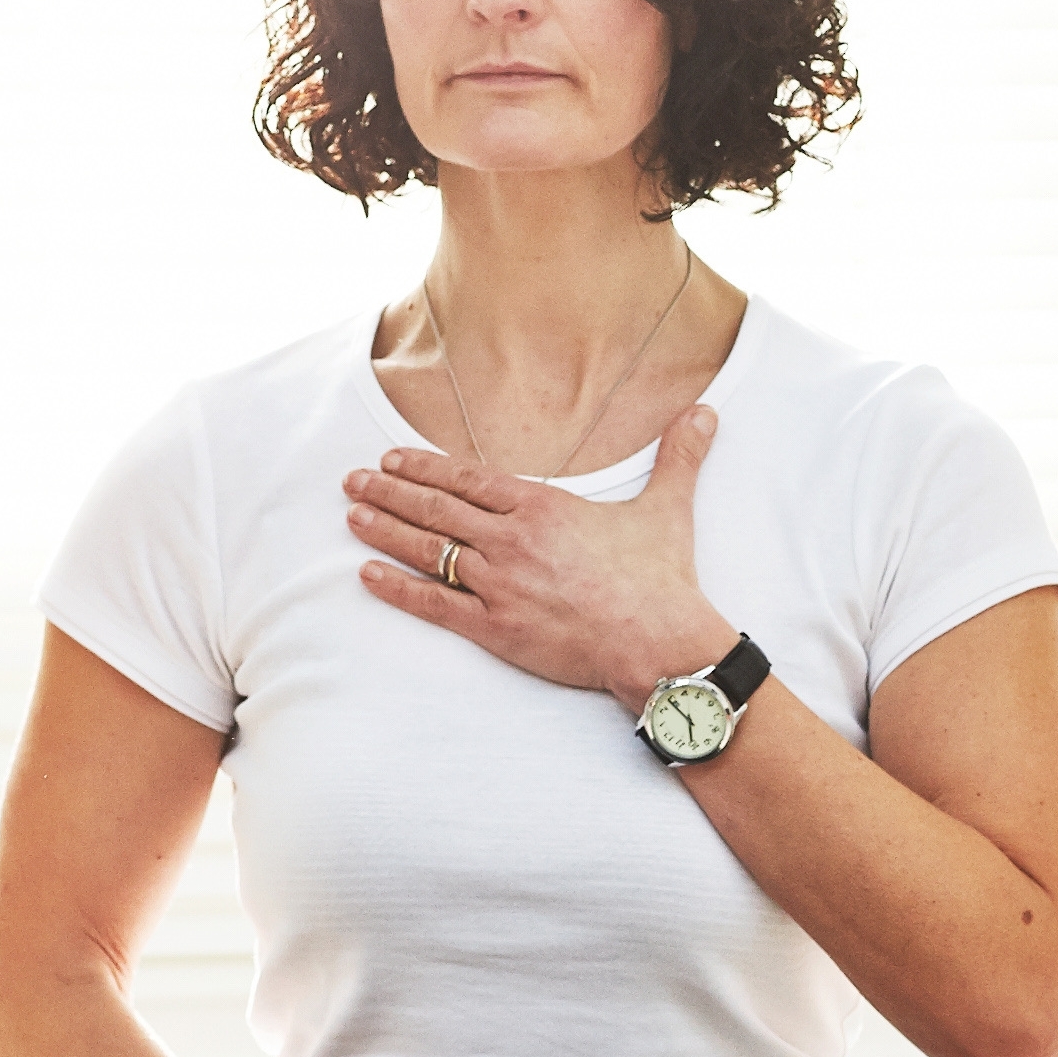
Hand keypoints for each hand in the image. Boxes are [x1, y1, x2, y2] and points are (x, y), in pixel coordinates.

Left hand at [345, 408, 736, 701]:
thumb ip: (678, 456)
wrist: (659, 643)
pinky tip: (367, 575)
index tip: (393, 458)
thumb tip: (706, 413)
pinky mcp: (494, 628)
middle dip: (388, 492)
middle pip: (436, 511)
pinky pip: (433, 605)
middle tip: (352, 479)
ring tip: (351, 516)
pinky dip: (396, 589)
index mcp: (542, 507)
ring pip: (427, 552)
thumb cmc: (662, 579)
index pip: (467, 479)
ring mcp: (498, 585)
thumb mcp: (668, 508)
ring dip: (384, 532)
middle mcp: (511, 541)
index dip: (424, 467)